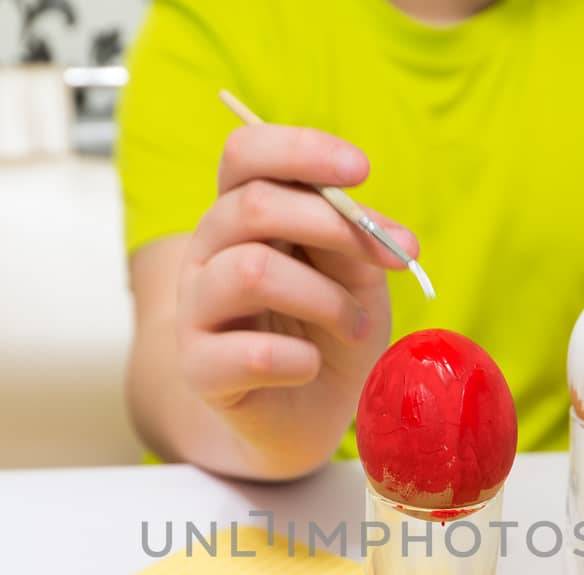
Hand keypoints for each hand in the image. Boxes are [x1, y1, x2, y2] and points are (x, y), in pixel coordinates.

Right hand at [175, 123, 418, 462]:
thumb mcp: (356, 277)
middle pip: (251, 205)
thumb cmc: (329, 334)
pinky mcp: (200, 369)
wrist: (308, 415)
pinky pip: (250, 353)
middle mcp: (208, 252)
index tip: (362, 169)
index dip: (301, 150)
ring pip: (250, 272)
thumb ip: (355, 242)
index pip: (245, 153)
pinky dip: (298, 360)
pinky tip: (311, 367)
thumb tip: (378, 230)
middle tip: (387, 259)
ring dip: (326, 299)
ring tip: (357, 326)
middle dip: (332, 225)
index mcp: (241, 215)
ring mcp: (196, 309)